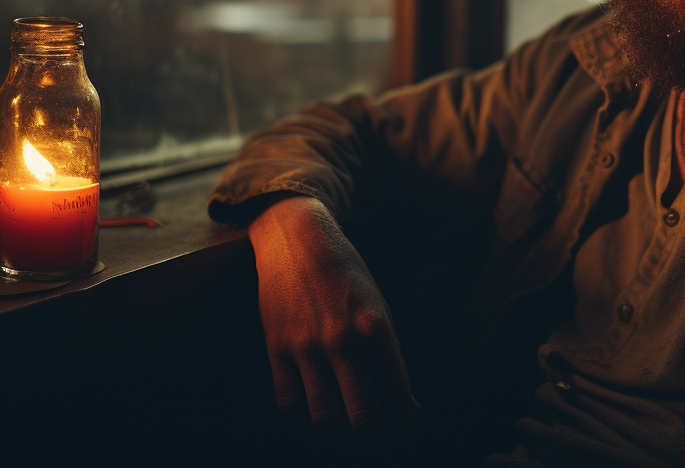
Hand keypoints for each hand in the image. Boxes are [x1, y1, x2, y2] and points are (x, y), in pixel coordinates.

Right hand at [249, 196, 415, 462]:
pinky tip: (315, 438)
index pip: (397, 397)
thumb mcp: (379, 307)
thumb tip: (408, 405)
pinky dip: (302, 430)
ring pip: (324, 420)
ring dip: (342, 451)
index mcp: (376, 328)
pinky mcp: (275, 348)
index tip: (409, 451)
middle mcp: (342, 341)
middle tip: (386, 462)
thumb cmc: (346, 273)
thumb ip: (390, 359)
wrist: (295, 238)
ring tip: (353, 460)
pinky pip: (288, 404)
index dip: (405, 432)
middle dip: (378, 451)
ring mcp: (305, 347)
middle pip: (363, 418)